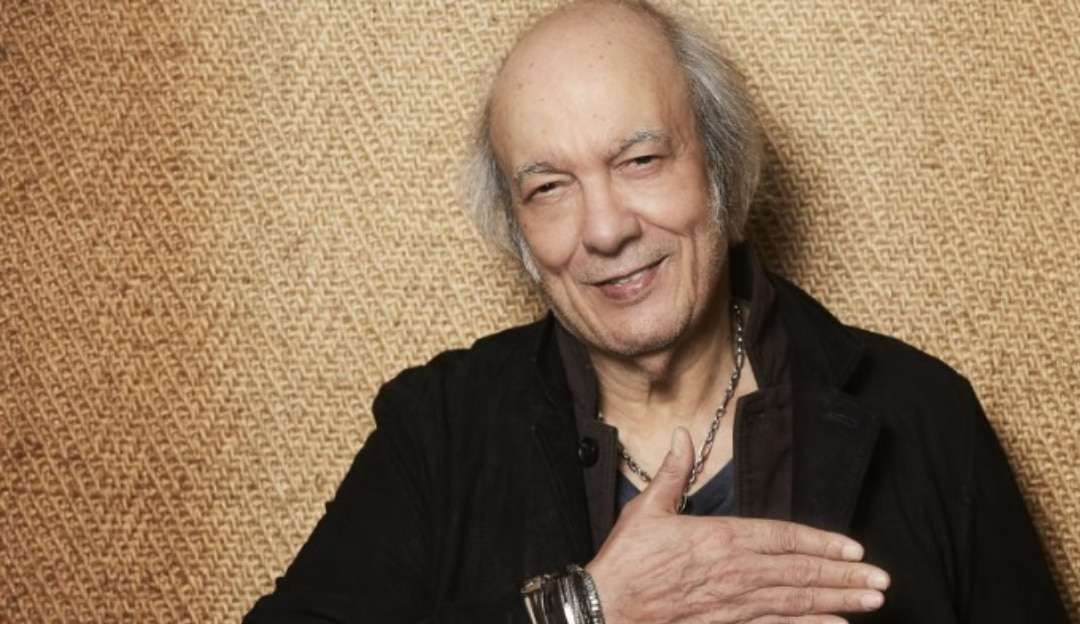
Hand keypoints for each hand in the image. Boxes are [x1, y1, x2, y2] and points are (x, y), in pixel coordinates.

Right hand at [586, 427, 890, 623]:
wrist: (606, 607)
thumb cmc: (626, 560)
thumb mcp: (647, 509)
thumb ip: (672, 473)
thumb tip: (681, 436)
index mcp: (719, 537)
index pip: (783, 538)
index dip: (821, 542)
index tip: (854, 548)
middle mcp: (735, 572)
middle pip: (800, 572)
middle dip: (844, 575)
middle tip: (882, 580)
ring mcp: (734, 604)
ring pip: (796, 602)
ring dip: (837, 600)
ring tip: (871, 601)